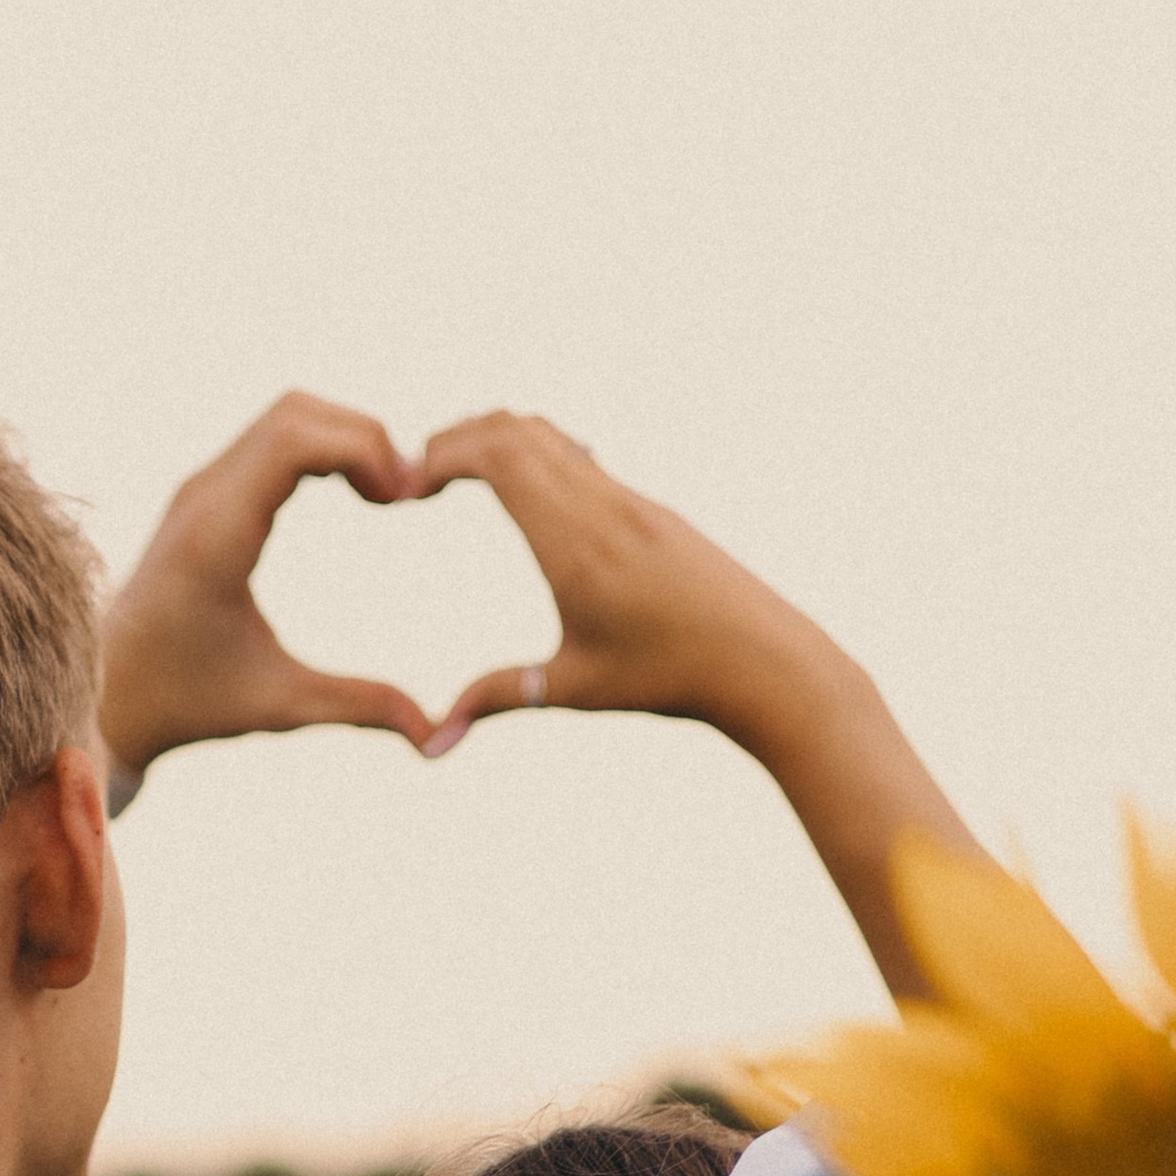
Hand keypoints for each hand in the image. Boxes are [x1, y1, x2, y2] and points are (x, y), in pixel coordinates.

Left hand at [100, 395, 436, 775]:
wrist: (105, 694)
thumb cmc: (187, 701)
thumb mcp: (279, 706)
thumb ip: (358, 707)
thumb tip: (435, 736)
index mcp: (219, 536)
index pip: (294, 439)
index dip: (364, 448)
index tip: (403, 500)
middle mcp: (205, 497)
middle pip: (297, 412)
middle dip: (365, 438)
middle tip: (406, 497)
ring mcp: (201, 488)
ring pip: (286, 416)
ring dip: (345, 439)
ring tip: (386, 497)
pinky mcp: (205, 493)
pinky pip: (271, 439)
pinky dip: (322, 448)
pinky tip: (354, 495)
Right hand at [415, 414, 838, 755]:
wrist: (768, 662)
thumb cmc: (671, 679)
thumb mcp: (572, 689)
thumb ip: (495, 699)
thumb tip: (430, 745)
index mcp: (574, 541)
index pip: (497, 456)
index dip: (440, 454)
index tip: (407, 487)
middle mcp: (602, 504)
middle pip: (515, 430)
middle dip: (456, 439)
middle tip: (417, 475)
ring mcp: (631, 499)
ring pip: (551, 435)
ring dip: (498, 441)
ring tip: (458, 474)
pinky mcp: (651, 508)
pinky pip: (582, 457)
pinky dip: (537, 455)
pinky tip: (524, 487)